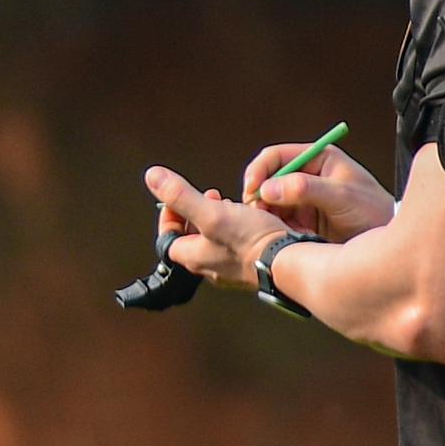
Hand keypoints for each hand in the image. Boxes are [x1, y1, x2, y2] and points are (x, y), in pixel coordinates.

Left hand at [143, 164, 292, 286]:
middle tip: (208, 198)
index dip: (169, 215)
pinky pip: (239, 244)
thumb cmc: (252, 241)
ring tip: (230, 205)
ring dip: (220, 218)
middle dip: (197, 213)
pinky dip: (240, 227)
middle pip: (192, 237)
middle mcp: (210, 266)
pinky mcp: (253, 264)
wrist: (291, 261)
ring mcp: (232, 267)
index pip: (167, 237)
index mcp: (192, 256)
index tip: (176, 199)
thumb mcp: (211, 212)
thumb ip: (180, 195)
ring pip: (216, 239)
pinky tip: (252, 218)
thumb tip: (154, 178)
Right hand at [253, 148, 392, 242]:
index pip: (276, 156)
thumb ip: (306, 189)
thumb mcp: (342, 197)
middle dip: (259, 196)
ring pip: (267, 202)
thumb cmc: (373, 212)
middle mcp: (306, 175)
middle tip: (259, 214)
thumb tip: (268, 187)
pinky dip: (274, 228)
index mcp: (318, 159)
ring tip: (275, 228)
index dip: (259, 171)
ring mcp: (301, 198)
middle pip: (267, 180)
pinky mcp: (299, 219)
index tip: (252, 190)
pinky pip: (275, 221)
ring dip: (266, 215)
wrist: (386, 241)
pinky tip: (286, 235)